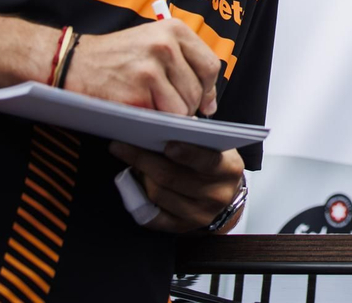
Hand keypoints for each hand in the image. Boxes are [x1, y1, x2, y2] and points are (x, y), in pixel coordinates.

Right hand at [64, 20, 220, 115]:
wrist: (73, 62)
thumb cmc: (117, 56)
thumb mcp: (153, 42)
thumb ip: (185, 63)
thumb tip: (210, 103)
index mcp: (174, 30)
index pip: (210, 66)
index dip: (208, 89)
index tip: (203, 101)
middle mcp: (165, 46)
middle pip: (197, 91)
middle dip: (187, 106)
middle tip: (166, 105)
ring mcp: (150, 69)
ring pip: (183, 108)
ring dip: (171, 116)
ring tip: (151, 106)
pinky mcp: (136, 93)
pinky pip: (162, 119)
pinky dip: (155, 122)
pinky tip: (140, 111)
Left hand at [110, 141, 243, 232]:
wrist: (223, 194)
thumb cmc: (214, 161)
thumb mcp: (215, 145)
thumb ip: (196, 136)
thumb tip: (166, 123)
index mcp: (229, 170)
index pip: (208, 161)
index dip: (187, 153)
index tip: (167, 144)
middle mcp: (217, 195)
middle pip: (173, 178)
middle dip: (144, 159)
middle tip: (123, 146)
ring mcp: (199, 214)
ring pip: (159, 194)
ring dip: (140, 176)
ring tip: (129, 161)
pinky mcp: (182, 227)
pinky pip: (152, 216)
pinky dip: (138, 199)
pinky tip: (132, 184)